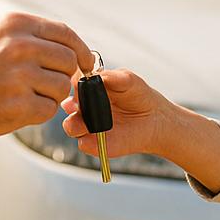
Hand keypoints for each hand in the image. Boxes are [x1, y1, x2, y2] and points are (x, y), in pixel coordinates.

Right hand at [0, 13, 95, 140]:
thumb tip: (68, 47)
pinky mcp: (19, 105)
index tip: (85, 63)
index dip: (81, 50)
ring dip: (50, 96)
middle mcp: (21, 46)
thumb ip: (29, 37)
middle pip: (69, 61)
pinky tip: (17, 109)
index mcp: (16, 25)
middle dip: (63, 76)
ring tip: (24, 96)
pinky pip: (49, 109)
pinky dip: (39, 113)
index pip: (66, 33)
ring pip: (62, 87)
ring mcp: (20, 76)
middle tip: (46, 86)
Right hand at [62, 68, 176, 158]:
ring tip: (90, 121)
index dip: (72, 82)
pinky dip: (88, 140)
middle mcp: (84, 107)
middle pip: (65, 105)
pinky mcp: (95, 143)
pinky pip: (83, 144)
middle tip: (81, 103)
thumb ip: (113, 76)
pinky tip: (100, 134)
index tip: (81, 82)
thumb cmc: (138, 96)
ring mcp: (88, 126)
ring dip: (75, 123)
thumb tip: (96, 76)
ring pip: (70, 126)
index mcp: (88, 88)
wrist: (154, 120)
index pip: (71, 83)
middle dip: (70, 104)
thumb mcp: (128, 80)